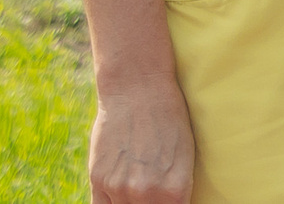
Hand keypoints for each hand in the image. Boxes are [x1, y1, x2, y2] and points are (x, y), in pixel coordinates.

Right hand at [87, 75, 195, 203]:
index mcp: (175, 191)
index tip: (168, 201)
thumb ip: (175, 193)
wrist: (139, 89)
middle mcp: (146, 194)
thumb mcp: (185, 159)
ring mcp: (119, 188)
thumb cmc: (170, 120)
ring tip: (136, 191)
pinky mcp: (98, 180)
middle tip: (152, 194)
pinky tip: (119, 197)